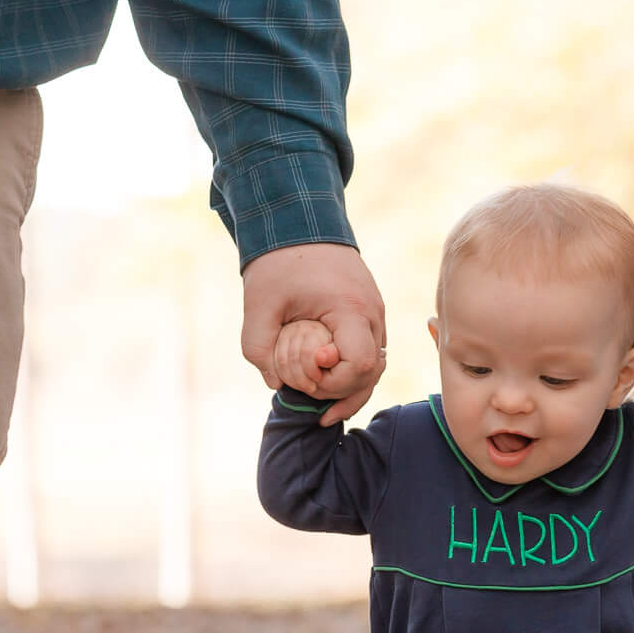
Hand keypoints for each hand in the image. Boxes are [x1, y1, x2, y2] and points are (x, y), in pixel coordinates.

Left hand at [241, 243, 385, 424]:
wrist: (300, 222)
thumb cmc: (278, 262)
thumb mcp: (258, 304)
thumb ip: (259, 347)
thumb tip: (276, 385)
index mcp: (351, 309)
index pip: (361, 365)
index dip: (336, 381)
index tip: (308, 372)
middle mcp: (373, 314)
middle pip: (372, 373)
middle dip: (339, 391)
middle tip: (307, 393)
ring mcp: (375, 315)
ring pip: (374, 367)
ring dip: (348, 388)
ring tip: (322, 410)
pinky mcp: (369, 315)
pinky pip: (368, 353)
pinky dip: (350, 373)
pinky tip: (327, 385)